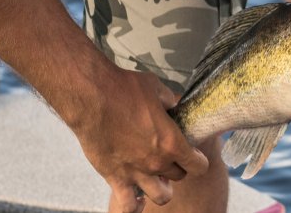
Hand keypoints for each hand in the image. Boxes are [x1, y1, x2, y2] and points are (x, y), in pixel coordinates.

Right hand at [66, 68, 208, 212]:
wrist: (91, 98)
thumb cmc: (124, 90)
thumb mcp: (157, 89)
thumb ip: (171, 102)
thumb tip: (176, 105)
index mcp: (172, 142)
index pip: (199, 165)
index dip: (198, 160)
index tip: (193, 154)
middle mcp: (157, 162)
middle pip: (179, 176)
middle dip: (177, 166)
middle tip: (169, 156)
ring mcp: (136, 173)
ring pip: (161, 196)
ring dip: (161, 187)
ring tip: (156, 176)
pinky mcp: (114, 178)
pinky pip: (128, 205)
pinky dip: (134, 205)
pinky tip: (136, 197)